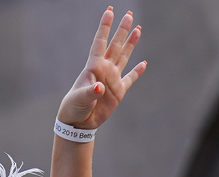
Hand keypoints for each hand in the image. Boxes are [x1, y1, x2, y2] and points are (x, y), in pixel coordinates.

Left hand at [58, 9, 145, 130]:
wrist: (79, 122)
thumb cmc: (74, 107)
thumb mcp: (80, 98)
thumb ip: (90, 92)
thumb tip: (100, 88)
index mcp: (94, 67)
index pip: (100, 42)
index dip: (105, 27)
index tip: (110, 11)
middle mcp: (104, 69)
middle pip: (115, 45)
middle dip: (122, 30)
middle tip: (129, 15)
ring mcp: (112, 79)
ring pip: (124, 57)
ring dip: (131, 44)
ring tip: (138, 29)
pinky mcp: (118, 92)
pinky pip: (130, 79)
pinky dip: (137, 72)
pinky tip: (143, 63)